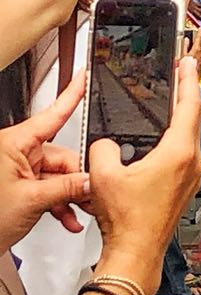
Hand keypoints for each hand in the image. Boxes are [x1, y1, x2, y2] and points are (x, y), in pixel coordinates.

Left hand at [0, 73, 89, 253]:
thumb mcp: (33, 201)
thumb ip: (67, 187)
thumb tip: (92, 179)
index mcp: (14, 143)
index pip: (52, 115)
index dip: (72, 94)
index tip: (85, 76)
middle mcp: (17, 153)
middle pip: (62, 155)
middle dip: (78, 177)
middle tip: (91, 195)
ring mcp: (19, 170)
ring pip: (58, 175)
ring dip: (71, 195)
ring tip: (79, 212)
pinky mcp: (21, 186)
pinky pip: (49, 188)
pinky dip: (60, 203)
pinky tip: (68, 218)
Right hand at [87, 56, 200, 291]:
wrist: (136, 251)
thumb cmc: (128, 221)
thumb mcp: (104, 174)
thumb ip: (104, 147)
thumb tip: (107, 143)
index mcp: (178, 153)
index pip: (188, 105)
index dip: (188, 79)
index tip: (189, 62)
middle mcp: (191, 163)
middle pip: (191, 119)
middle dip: (186, 95)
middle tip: (183, 75)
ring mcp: (191, 176)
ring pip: (188, 139)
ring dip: (180, 119)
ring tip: (172, 102)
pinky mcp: (185, 187)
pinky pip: (183, 155)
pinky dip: (174, 141)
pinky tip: (162, 140)